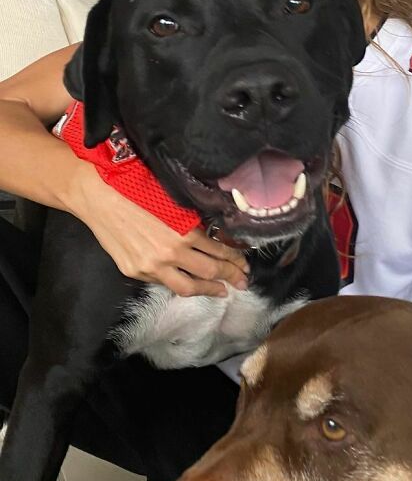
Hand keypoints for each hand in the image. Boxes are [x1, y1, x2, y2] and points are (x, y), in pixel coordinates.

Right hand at [69, 165, 248, 296]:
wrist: (99, 196)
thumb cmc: (137, 189)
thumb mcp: (174, 202)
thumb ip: (193, 221)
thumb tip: (215, 235)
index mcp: (185, 231)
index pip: (220, 250)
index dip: (235, 258)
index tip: (244, 263)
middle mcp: (171, 252)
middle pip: (210, 271)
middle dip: (231, 277)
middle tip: (243, 281)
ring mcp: (152, 266)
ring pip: (189, 287)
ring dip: (210, 290)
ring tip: (223, 291)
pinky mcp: (136, 272)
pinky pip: (164, 284)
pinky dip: (181, 285)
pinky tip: (190, 284)